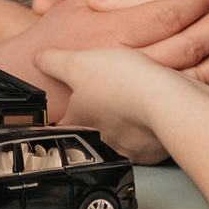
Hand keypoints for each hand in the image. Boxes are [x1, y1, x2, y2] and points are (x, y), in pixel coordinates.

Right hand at [0, 0, 208, 116]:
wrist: (32, 88)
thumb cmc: (58, 38)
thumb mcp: (82, 1)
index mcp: (114, 35)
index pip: (167, 14)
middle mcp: (130, 67)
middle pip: (189, 44)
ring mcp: (140, 98)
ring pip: (196, 77)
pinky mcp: (146, 122)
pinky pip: (189, 110)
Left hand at [33, 45, 184, 164]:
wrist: (171, 102)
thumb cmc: (124, 83)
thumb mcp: (77, 62)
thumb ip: (53, 61)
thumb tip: (37, 59)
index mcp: (78, 124)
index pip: (60, 124)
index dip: (60, 113)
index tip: (64, 106)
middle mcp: (101, 142)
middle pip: (92, 130)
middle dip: (97, 114)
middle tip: (105, 95)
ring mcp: (130, 149)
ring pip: (122, 135)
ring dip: (125, 120)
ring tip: (130, 99)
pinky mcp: (155, 150)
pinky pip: (148, 138)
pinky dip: (149, 125)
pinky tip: (152, 108)